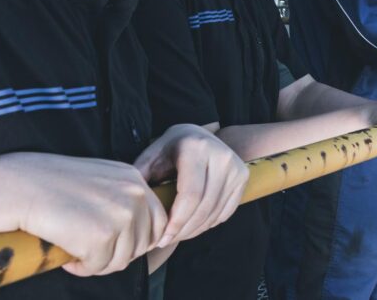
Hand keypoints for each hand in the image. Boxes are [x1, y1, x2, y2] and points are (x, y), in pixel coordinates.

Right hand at [0, 153, 167, 276]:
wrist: (19, 186)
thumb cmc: (52, 186)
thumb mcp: (99, 182)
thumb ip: (122, 200)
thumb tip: (141, 236)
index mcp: (134, 179)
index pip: (159, 221)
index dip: (139, 240)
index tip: (114, 245)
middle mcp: (134, 194)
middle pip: (145, 244)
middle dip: (119, 254)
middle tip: (91, 252)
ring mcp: (121, 215)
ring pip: (123, 259)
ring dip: (99, 262)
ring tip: (76, 252)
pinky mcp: (102, 237)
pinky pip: (99, 267)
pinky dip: (82, 268)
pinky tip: (66, 255)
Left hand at [134, 124, 247, 248]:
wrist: (199, 135)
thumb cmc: (171, 147)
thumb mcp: (153, 155)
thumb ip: (141, 177)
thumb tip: (133, 205)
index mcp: (196, 148)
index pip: (190, 195)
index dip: (176, 222)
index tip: (161, 238)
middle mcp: (221, 156)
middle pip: (204, 207)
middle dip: (183, 230)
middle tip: (166, 241)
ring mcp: (236, 167)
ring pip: (215, 212)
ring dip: (195, 230)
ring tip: (177, 235)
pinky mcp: (243, 177)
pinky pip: (226, 212)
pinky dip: (208, 224)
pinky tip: (193, 225)